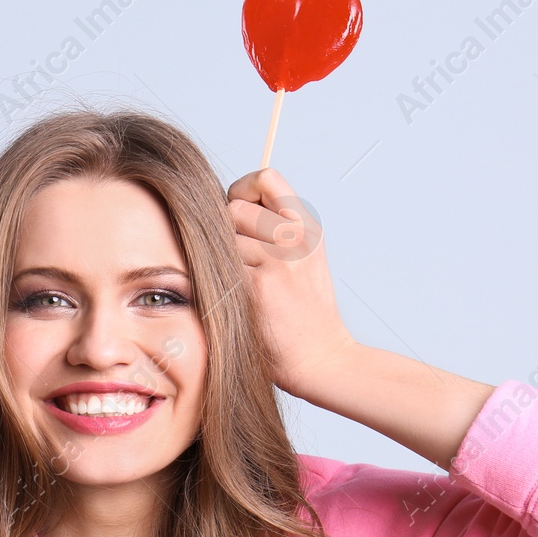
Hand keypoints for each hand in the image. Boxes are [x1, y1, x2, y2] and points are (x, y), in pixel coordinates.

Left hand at [226, 168, 355, 398]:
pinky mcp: (256, 286)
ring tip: (238, 283)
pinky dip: (217, 281)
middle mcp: (295, 237)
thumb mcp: (304, 260)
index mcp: (308, 226)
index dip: (242, 191)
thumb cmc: (304, 313)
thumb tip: (229, 206)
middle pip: (234, 207)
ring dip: (220, 259)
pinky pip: (217, 266)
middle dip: (226, 230)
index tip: (238, 215)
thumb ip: (275, 230)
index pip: (265, 178)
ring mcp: (277, 261)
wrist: (321, 358)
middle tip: (236, 260)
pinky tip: (232, 297)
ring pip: (222, 238)